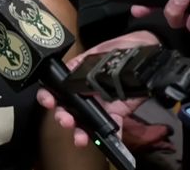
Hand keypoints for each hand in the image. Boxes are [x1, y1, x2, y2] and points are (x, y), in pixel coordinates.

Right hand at [36, 31, 159, 145]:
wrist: (141, 49)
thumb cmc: (115, 49)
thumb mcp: (94, 52)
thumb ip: (79, 63)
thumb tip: (67, 71)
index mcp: (74, 81)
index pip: (55, 91)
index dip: (47, 97)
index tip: (48, 101)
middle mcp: (84, 95)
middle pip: (67, 111)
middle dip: (63, 118)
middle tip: (66, 120)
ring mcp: (100, 106)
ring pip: (86, 124)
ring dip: (80, 133)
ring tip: (80, 138)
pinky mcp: (117, 113)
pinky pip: (113, 127)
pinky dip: (112, 137)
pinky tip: (110, 141)